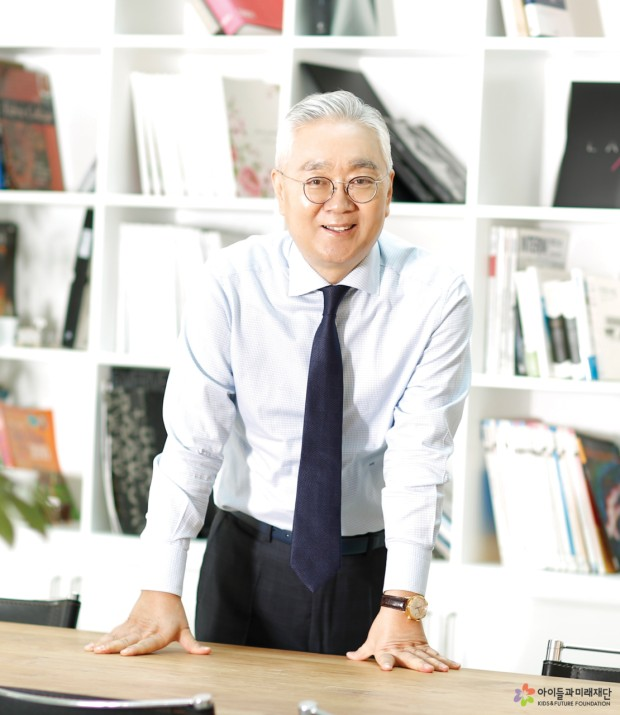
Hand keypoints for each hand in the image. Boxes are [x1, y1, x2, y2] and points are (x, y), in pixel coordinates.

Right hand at [84, 590, 210, 656]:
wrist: (162, 589)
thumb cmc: (174, 611)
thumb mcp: (185, 629)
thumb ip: (192, 644)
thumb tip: (208, 652)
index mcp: (159, 633)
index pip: (147, 643)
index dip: (136, 648)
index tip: (125, 653)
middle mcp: (145, 630)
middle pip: (128, 640)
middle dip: (113, 647)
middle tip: (101, 652)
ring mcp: (134, 626)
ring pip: (118, 636)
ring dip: (105, 643)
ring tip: (93, 650)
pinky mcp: (127, 624)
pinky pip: (114, 632)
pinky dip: (103, 639)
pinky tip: (92, 647)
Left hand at [346, 602, 459, 672]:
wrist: (399, 606)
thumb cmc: (383, 625)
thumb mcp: (372, 639)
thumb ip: (363, 652)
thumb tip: (350, 656)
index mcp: (386, 649)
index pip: (385, 657)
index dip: (386, 662)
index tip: (387, 668)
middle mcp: (402, 649)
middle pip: (411, 658)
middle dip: (419, 665)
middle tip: (427, 671)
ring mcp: (414, 646)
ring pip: (426, 656)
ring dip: (436, 663)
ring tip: (444, 670)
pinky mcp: (424, 644)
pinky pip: (435, 653)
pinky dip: (445, 659)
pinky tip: (454, 666)